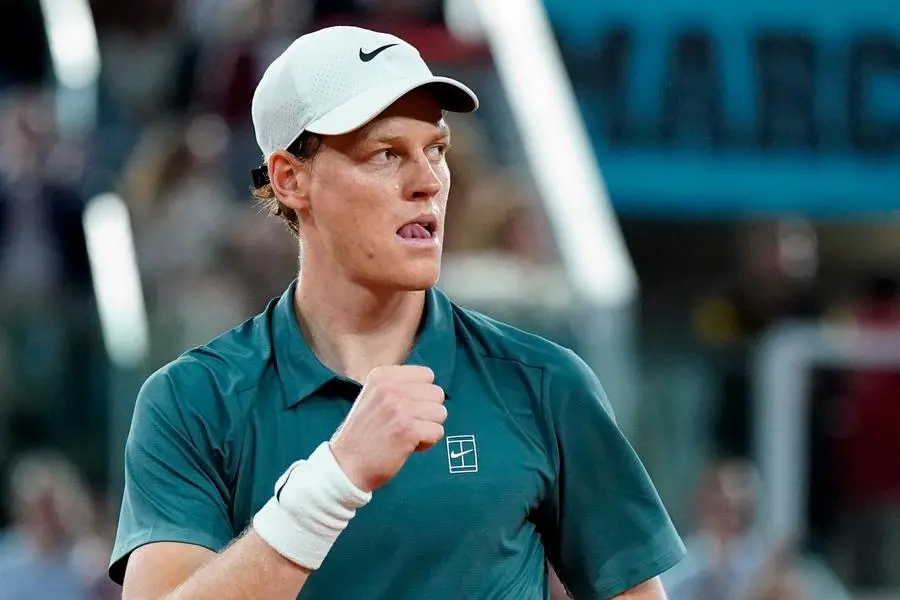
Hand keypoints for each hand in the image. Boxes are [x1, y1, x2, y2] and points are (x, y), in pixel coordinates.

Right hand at [329, 365, 446, 491]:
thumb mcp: (373, 396)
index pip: (427, 374)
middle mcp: (390, 388)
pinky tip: (408, 446)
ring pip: (441, 413)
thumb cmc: (364, 434)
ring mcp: (400, 408)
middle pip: (437, 393)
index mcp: (382, 376)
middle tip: (406, 424)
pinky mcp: (408, 430)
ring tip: (407, 435)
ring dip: (428, 427)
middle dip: (427, 412)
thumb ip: (398, 386)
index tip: (405, 408)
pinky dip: (427, 443)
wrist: (347, 465)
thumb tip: (430, 385)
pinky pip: (438, 431)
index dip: (422, 395)